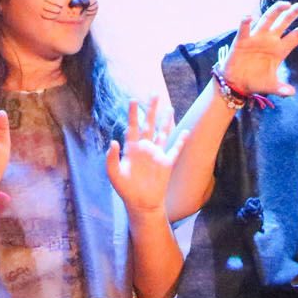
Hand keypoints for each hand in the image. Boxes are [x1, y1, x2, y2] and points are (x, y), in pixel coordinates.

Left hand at [106, 96, 184, 216]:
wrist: (141, 203)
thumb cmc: (125, 189)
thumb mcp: (114, 174)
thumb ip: (111, 158)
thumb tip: (113, 141)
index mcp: (131, 148)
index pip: (132, 126)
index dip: (133, 113)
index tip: (133, 100)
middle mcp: (145, 148)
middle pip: (149, 124)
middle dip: (152, 109)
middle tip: (154, 94)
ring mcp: (157, 154)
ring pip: (163, 133)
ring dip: (166, 121)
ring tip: (170, 107)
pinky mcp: (167, 163)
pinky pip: (176, 149)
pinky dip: (181, 140)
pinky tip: (186, 131)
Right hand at [220, 2, 297, 97]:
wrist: (237, 84)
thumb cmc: (256, 82)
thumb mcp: (271, 86)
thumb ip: (281, 89)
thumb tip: (291, 93)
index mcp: (279, 50)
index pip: (294, 37)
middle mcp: (269, 40)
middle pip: (283, 22)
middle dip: (293, 13)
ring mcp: (256, 38)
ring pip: (267, 19)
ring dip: (275, 11)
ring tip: (285, 4)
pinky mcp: (242, 41)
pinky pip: (244, 29)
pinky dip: (245, 22)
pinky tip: (248, 17)